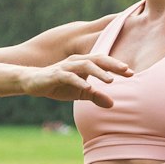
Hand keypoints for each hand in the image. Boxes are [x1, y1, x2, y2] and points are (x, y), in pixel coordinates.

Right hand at [19, 54, 133, 106]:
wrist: (33, 83)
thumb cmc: (59, 86)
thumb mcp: (80, 93)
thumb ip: (96, 96)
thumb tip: (112, 104)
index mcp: (83, 63)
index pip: (103, 61)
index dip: (117, 65)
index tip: (131, 73)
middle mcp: (76, 61)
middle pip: (98, 59)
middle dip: (113, 65)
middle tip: (127, 71)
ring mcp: (66, 67)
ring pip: (85, 65)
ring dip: (99, 72)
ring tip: (111, 81)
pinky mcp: (56, 74)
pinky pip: (70, 77)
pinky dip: (80, 81)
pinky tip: (89, 88)